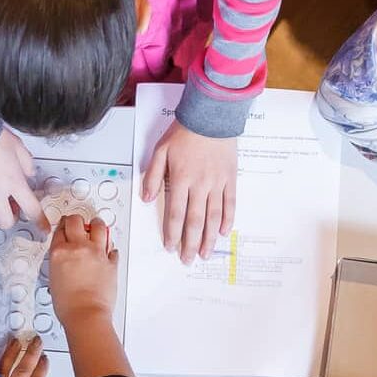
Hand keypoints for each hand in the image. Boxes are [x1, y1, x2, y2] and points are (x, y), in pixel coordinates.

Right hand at [47, 214, 119, 325]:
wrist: (85, 314)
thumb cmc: (68, 304)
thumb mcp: (53, 279)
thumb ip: (60, 262)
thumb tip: (65, 258)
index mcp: (60, 252)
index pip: (60, 229)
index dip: (63, 226)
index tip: (65, 226)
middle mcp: (78, 248)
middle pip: (77, 221)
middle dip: (76, 220)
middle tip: (78, 222)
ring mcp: (97, 253)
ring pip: (98, 226)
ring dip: (96, 225)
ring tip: (96, 225)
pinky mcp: (111, 262)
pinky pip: (113, 249)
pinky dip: (110, 249)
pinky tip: (108, 251)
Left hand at [140, 123, 237, 263]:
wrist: (211, 116)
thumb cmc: (184, 132)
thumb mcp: (160, 151)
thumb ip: (153, 176)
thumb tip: (146, 199)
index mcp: (180, 179)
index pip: (175, 213)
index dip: (172, 233)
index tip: (170, 247)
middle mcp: (200, 185)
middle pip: (195, 221)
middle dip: (190, 243)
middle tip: (188, 260)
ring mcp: (217, 183)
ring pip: (213, 217)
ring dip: (209, 238)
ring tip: (205, 254)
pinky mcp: (230, 178)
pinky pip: (230, 203)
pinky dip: (227, 219)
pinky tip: (223, 232)